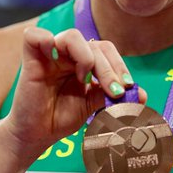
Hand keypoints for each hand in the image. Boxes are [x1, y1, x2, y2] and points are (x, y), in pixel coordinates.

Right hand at [0, 25, 144, 157]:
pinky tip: (57, 60)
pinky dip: (46, 40)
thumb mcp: (93, 105)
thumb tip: (142, 94)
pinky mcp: (30, 59)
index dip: (120, 66)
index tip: (128, 88)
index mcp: (83, 62)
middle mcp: (67, 54)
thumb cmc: (61, 118)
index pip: (106, 50)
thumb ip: (113, 96)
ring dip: (87, 57)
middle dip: (110, 68)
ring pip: (72, 36)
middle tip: (116, 91)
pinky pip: (34, 36)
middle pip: (95, 44)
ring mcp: (49, 54)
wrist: (36, 136)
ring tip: (85, 80)